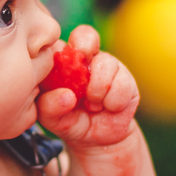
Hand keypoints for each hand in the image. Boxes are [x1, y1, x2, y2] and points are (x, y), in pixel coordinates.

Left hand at [36, 25, 139, 148]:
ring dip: (97, 90)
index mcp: (62, 61)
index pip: (59, 40)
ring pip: (106, 63)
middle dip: (85, 48)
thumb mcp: (51, 118)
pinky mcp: (127, 80)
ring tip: (92, 105)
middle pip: (87, 35)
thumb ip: (49, 106)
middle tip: (82, 74)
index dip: (58, 47)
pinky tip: (107, 108)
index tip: (59, 64)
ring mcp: (108, 66)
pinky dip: (113, 101)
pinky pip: (122, 84)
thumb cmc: (67, 120)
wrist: (95, 139)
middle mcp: (86, 57)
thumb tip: (67, 96)